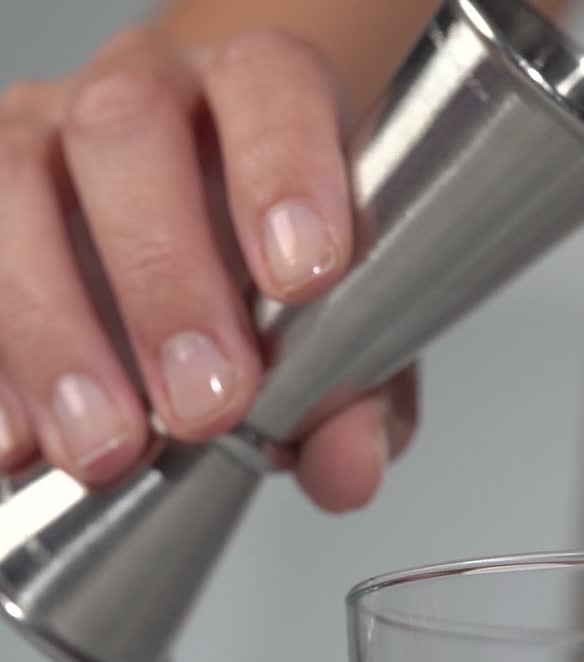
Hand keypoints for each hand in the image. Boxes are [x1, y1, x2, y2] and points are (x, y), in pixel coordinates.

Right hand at [0, 27, 416, 511]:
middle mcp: (145, 90)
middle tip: (206, 404)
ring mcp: (42, 132)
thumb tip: (348, 468)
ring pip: (14, 188)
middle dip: (164, 278)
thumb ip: (360, 386)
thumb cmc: (281, 248)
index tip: (304, 276)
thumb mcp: (346, 313)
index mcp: (259, 86)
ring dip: (55, 329)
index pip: (270, 83)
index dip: (283, 169)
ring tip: (108, 445)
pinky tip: (21, 439)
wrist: (205, 201)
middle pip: (127, 132)